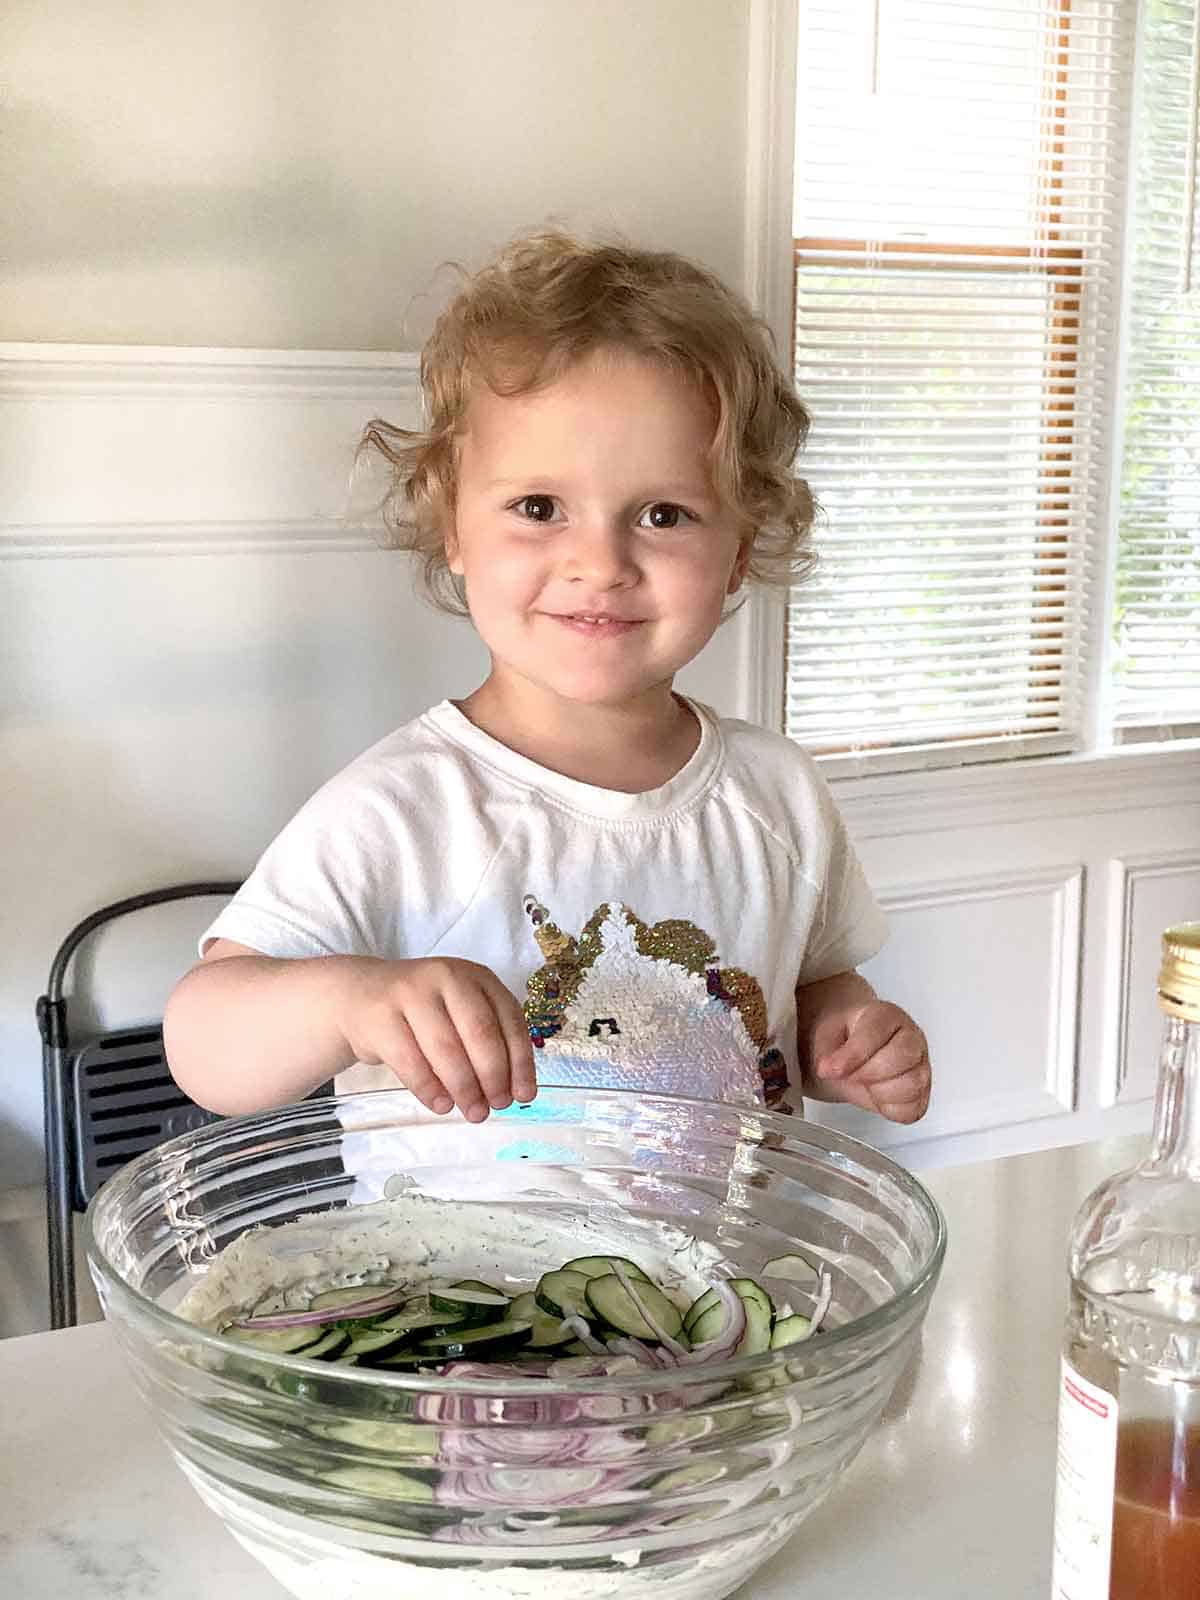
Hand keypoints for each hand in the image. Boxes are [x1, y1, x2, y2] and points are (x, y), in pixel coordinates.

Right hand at [336, 957, 536, 1121]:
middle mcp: (447, 977)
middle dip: (493, 1077)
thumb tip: (512, 1091)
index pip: (510, 1020)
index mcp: (476, 976)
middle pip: (480, 1033)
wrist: (360, 995)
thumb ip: (487, 1042)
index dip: (520, 1062)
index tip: (524, 1096)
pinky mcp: (380, 1017)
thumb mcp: (460, 1013)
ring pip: (446, 1048)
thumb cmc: (423, 1012)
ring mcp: (410, 993)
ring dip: (464, 1088)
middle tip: (497, 1106)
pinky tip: (441, 1105)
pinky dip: (429, 1088)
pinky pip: (409, 1060)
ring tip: (473, 1112)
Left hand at [812, 999, 930, 1124]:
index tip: (831, 1068)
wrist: (850, 1053)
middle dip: (866, 1073)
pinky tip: (877, 1094)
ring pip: (911, 1085)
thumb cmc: (845, 1038)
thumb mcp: (827, 1034)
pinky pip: (913, 1108)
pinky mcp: (922, 1093)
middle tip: (849, 1075)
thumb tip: (830, 1068)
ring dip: (879, 1091)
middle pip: (900, 1058)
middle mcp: (911, 1038)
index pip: (876, 1033)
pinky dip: (891, 1108)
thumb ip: (828, 1049)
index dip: (853, 1055)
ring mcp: (921, 1065)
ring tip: (864, 1082)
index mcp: (887, 1016)